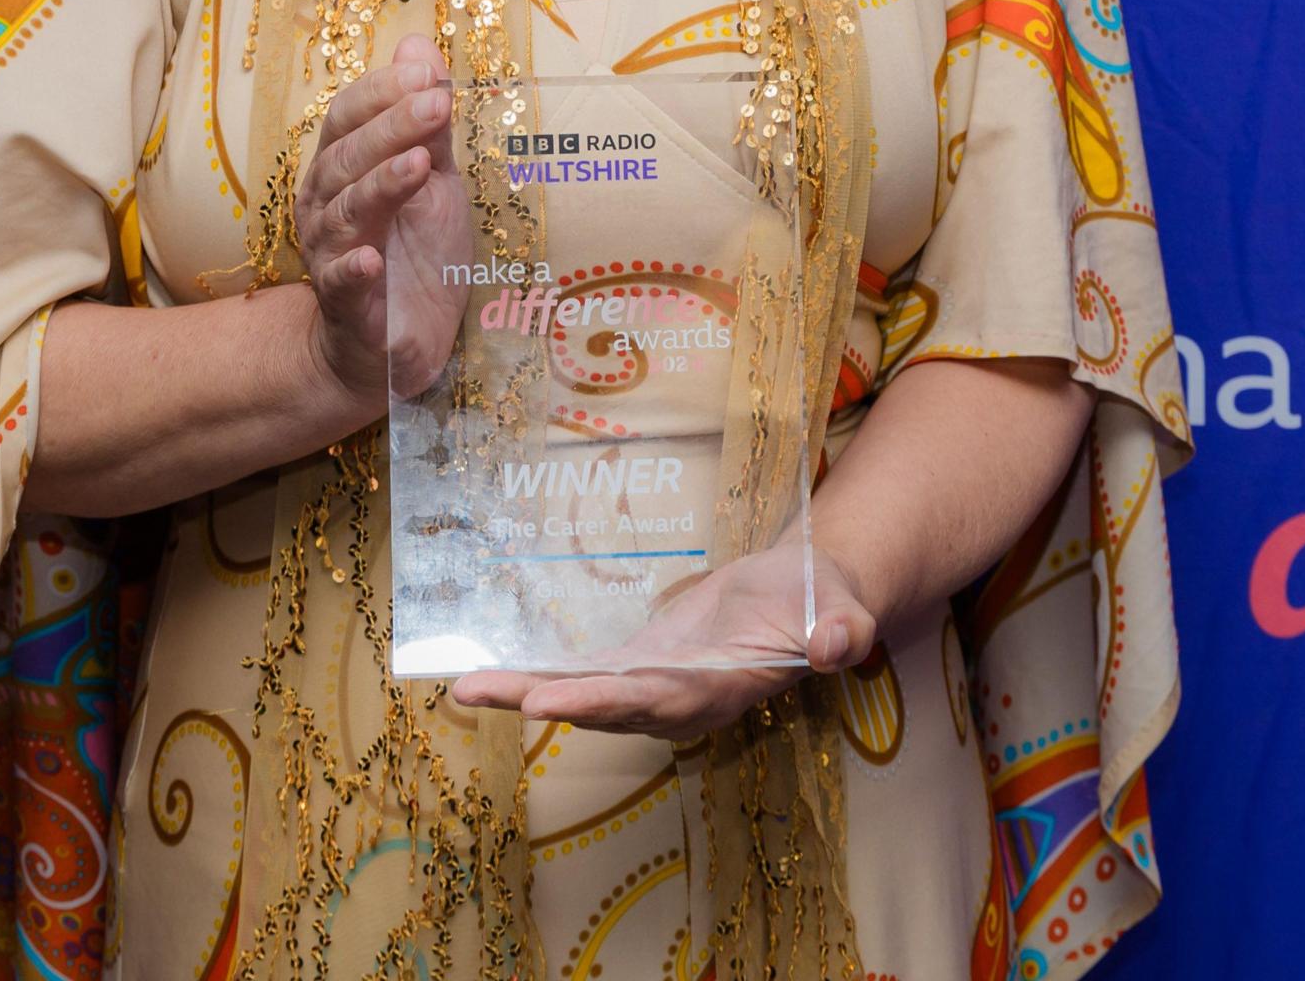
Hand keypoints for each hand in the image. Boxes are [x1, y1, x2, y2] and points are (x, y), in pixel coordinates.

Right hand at [297, 37, 473, 404]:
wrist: (393, 343)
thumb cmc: (411, 253)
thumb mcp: (434, 181)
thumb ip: (428, 123)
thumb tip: (421, 45)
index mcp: (340, 169)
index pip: (348, 117)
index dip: (382, 92)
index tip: (425, 71)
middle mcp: (324, 205)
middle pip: (348, 157)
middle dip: (392, 127)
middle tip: (434, 103)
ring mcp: (331, 254)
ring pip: (347, 211)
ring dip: (382, 184)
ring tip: (419, 165)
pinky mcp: (346, 306)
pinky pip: (342, 282)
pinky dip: (354, 269)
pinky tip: (372, 258)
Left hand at [445, 541, 875, 742]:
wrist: (806, 597)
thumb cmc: (826, 599)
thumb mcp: (841, 608)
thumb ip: (840, 629)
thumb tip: (835, 645)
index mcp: (723, 688)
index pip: (660, 701)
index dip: (607, 703)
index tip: (554, 700)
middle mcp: (679, 700)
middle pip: (606, 707)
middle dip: (545, 701)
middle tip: (482, 695)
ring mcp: (655, 687)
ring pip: (582, 695)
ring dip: (522, 693)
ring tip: (463, 689)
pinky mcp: (639, 667)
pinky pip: (582, 675)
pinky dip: (535, 675)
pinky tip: (487, 675)